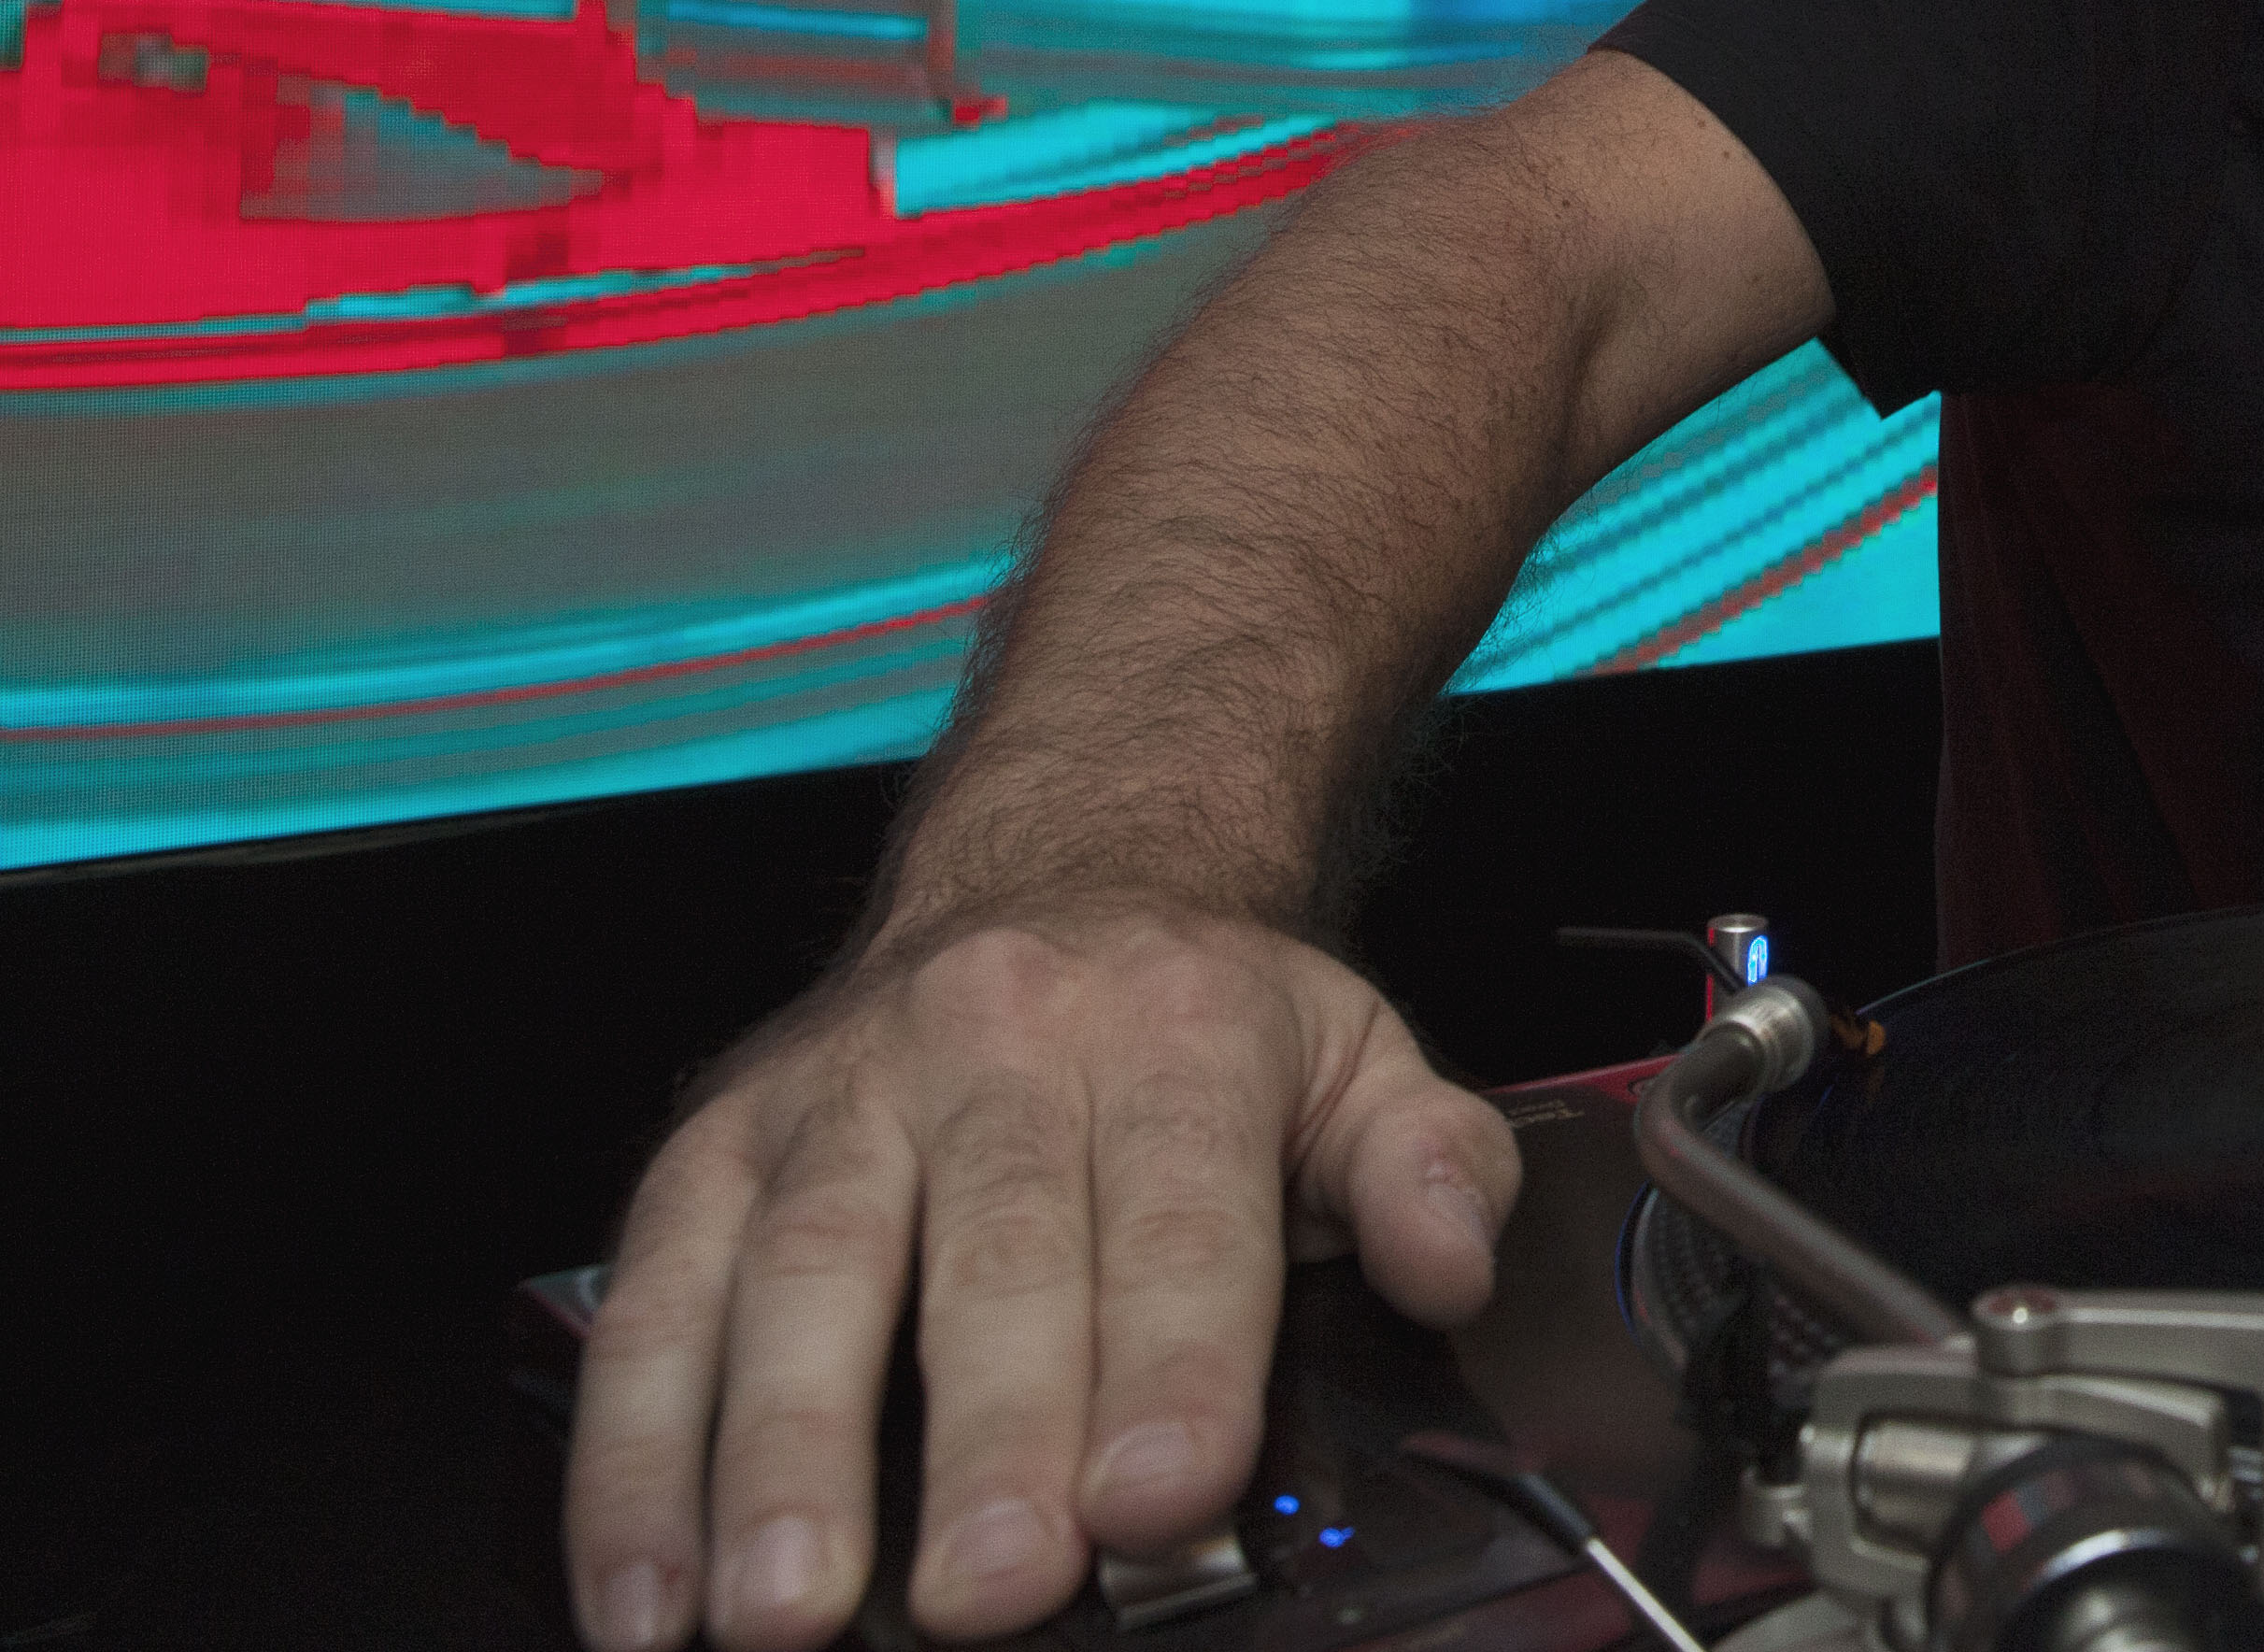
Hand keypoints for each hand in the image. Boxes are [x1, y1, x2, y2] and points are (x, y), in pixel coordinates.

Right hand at [563, 909, 1518, 1649]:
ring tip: (782, 1616)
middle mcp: (994, 1046)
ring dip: (778, 1460)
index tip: (1163, 1495)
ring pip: (798, 1276)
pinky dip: (631, 1461)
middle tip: (991, 1592)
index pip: (1179, 1211)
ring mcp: (835, 1096)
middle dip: (987, 1438)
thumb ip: (1430, 1165)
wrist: (1059, 868)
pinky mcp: (708, 1149)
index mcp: (1174, 1034)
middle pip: (987, 1255)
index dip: (1173, 1360)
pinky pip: (652, 1305)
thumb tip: (1450, 1263)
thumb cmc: (1203, 1019)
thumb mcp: (1360, 1056)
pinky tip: (641, 1595)